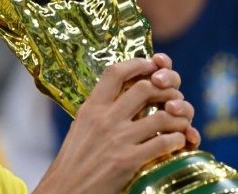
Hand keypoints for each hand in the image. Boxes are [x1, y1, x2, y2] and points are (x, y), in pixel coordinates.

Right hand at [33, 54, 196, 193]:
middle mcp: (105, 119)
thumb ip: (99, 110)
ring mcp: (118, 139)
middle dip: (166, 90)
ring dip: (179, 117)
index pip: (115, 72)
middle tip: (172, 97)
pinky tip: (176, 142)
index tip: (151, 65)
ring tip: (180, 122)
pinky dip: (177, 140)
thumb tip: (121, 95)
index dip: (138, 64)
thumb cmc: (73, 160)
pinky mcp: (129, 160)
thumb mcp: (80, 126)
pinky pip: (164, 142)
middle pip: (145, 88)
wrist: (66, 188)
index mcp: (91, 108)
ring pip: (162, 116)